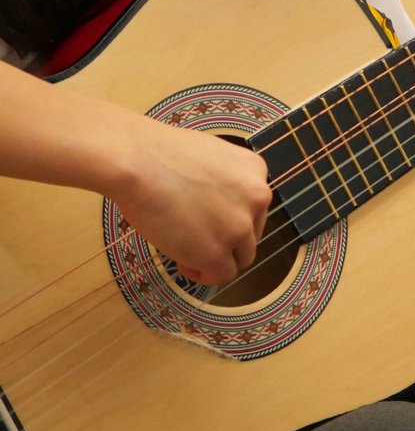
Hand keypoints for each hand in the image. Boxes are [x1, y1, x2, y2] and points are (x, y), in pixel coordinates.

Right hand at [111, 118, 271, 286]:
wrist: (139, 161)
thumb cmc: (162, 154)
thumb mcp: (211, 158)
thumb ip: (226, 183)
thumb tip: (219, 205)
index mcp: (255, 169)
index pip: (254, 206)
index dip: (230, 217)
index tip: (207, 219)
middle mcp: (258, 197)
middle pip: (251, 233)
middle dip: (226, 239)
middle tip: (195, 237)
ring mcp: (240, 226)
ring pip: (241, 257)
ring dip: (217, 258)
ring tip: (186, 249)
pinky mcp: (217, 253)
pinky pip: (221, 276)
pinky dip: (204, 274)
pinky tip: (182, 261)